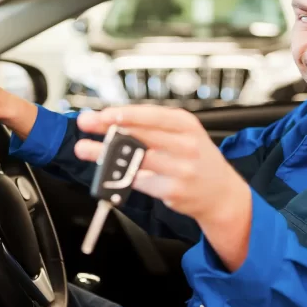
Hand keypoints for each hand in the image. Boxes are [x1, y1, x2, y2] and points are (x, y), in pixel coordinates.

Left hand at [74, 105, 250, 224]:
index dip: (126, 114)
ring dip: (106, 154)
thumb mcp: (185, 134)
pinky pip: (140, 181)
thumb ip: (155, 127)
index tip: (104, 113)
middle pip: (141, 135)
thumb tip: (115, 120)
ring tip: (86, 149)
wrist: (221, 193)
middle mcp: (186, 145)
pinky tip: (108, 171)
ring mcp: (181, 169)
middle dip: (108, 129)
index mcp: (186, 125)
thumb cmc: (197, 159)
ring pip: (136, 159)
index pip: (152, 115)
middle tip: (86, 124)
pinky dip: (122, 176)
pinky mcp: (173, 191)